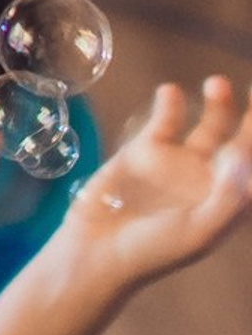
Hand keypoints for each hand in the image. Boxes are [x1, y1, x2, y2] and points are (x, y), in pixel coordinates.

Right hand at [53, 77, 251, 295]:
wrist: (97, 251)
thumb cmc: (154, 250)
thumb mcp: (199, 231)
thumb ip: (227, 196)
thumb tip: (239, 154)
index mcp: (231, 201)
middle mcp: (211, 178)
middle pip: (242, 140)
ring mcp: (179, 163)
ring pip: (209, 126)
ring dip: (218, 104)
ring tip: (218, 83)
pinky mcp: (144, 151)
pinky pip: (165, 122)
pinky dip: (170, 106)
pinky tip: (171, 93)